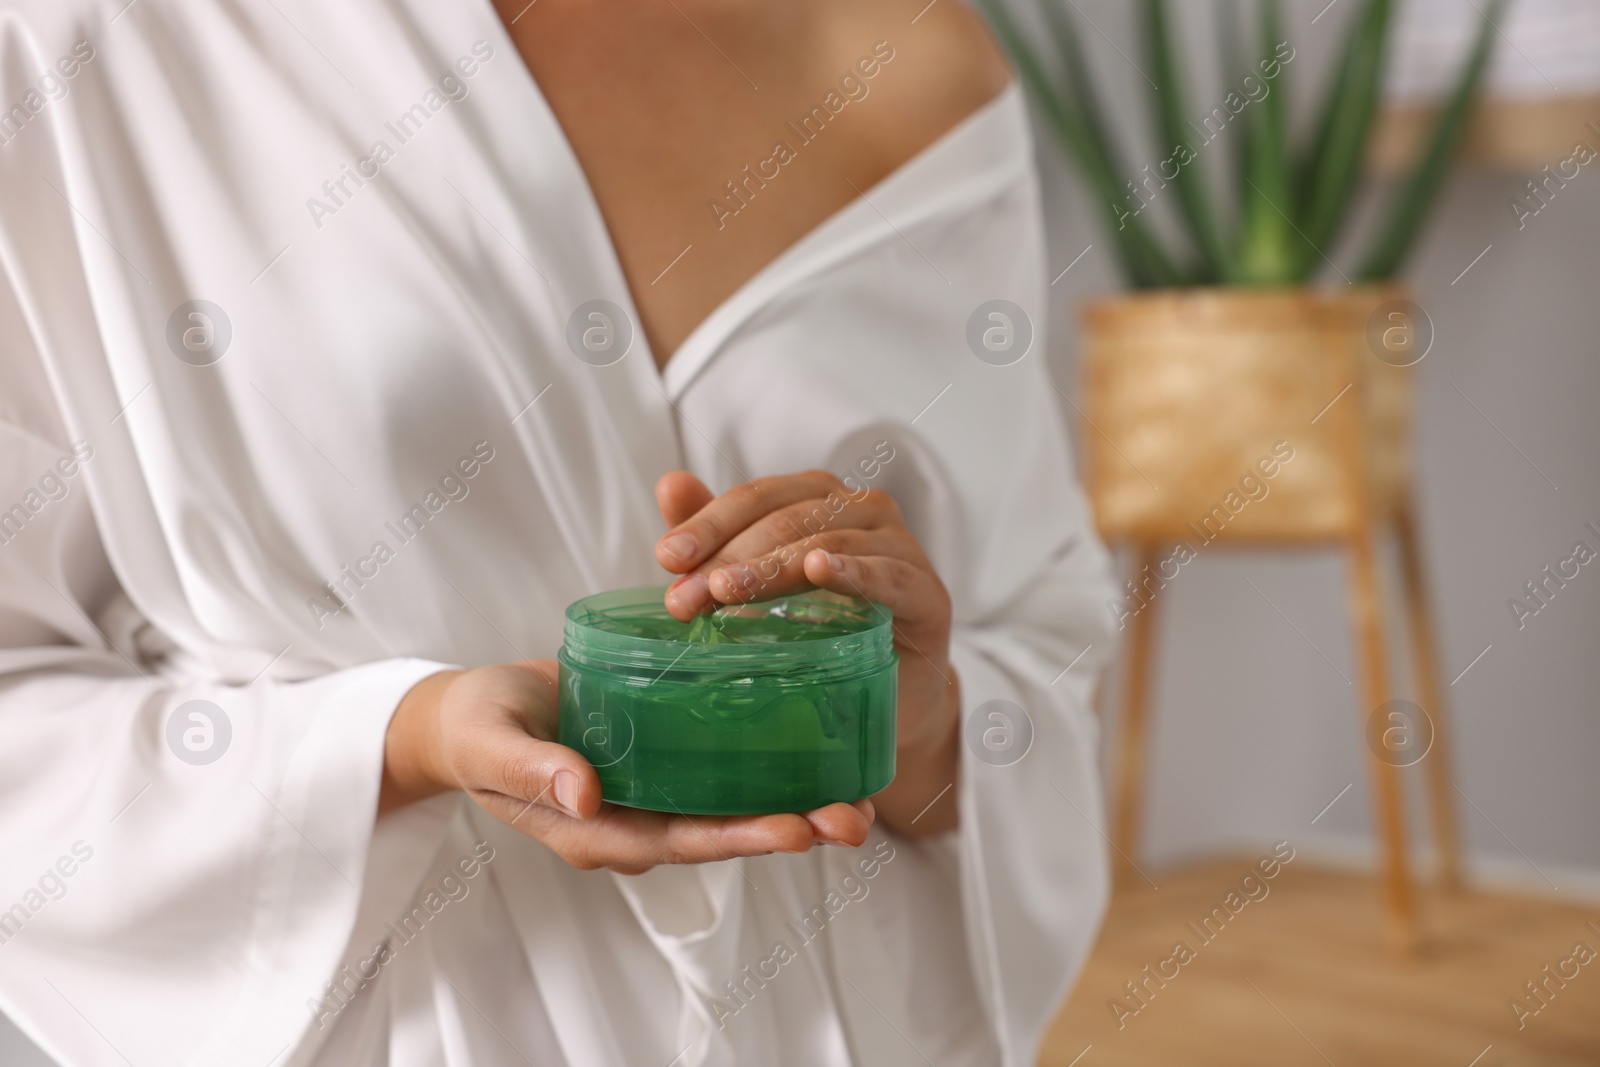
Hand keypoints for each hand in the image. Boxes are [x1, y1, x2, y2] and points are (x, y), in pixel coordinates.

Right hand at [380, 663, 874, 873]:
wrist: (472, 712)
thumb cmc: (475, 729)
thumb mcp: (492, 745)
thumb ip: (533, 769)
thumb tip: (584, 796)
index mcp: (597, 829)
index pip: (682, 839)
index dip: (740, 837)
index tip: (796, 829)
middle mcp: (636, 818)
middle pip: (724, 829)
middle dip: (792, 826)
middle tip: (857, 818)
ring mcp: (652, 789)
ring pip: (733, 802)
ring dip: (796, 799)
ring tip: (862, 793)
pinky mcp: (663, 753)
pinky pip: (722, 763)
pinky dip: (769, 758)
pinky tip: (819, 740)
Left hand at [653, 470, 960, 834]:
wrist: (889, 696)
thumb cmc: (823, 631)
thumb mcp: (761, 585)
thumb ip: (721, 536)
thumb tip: (670, 484)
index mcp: (820, 499)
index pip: (758, 497)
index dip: (709, 522)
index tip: (666, 558)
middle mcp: (864, 511)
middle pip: (787, 518)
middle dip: (729, 556)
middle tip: (684, 598)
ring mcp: (901, 549)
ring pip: (830, 541)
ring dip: (773, 567)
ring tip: (727, 592)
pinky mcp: (928, 594)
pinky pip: (889, 575)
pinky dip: (854, 570)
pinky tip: (820, 570)